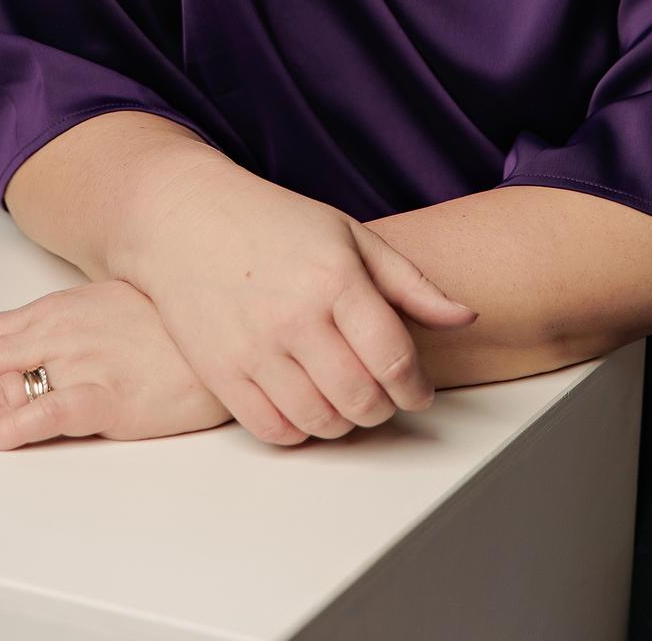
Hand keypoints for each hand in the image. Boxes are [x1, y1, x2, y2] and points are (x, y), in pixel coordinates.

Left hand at [0, 278, 230, 450]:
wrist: (234, 325)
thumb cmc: (175, 322)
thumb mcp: (111, 311)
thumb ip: (67, 328)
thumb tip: (27, 349)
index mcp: (59, 311)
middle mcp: (61, 332)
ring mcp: (84, 361)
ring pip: (0, 387)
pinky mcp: (113, 395)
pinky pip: (53, 411)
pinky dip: (15, 426)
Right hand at [123, 153, 479, 448]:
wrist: (186, 219)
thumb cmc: (274, 224)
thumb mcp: (350, 236)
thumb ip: (409, 283)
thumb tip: (465, 317)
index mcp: (335, 278)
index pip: (393, 357)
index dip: (416, 387)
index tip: (419, 392)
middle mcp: (296, 317)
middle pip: (361, 399)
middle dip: (383, 408)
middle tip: (384, 397)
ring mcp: (255, 349)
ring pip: (320, 423)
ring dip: (344, 423)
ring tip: (347, 401)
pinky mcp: (222, 374)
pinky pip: (273, 431)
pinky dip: (299, 431)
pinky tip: (307, 405)